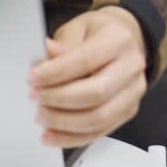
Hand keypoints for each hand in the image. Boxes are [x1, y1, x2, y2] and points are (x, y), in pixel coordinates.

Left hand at [27, 6, 147, 146]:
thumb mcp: (77, 29)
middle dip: (59, 99)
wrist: (123, 39)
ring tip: (41, 116)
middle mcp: (131, 67)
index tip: (33, 78)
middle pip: (95, 93)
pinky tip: (52, 135)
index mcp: (118, 40)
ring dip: (64, 123)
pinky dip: (72, 137)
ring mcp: (133, 92)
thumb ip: (60, 47)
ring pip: (99, 118)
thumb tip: (40, 62)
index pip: (86, 60)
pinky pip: (99, 132)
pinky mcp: (128, 112)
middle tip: (35, 97)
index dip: (56, 73)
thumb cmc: (97, 33)